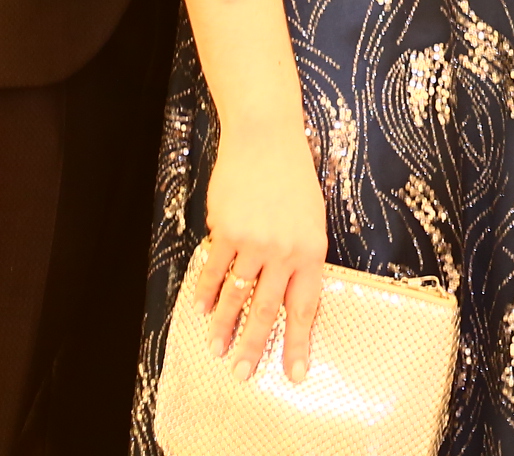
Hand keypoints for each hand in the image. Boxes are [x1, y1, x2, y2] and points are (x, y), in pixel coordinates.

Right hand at [194, 122, 329, 382]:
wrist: (267, 139)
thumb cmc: (292, 178)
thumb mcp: (311, 218)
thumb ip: (299, 255)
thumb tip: (285, 291)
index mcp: (312, 250)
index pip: (305, 307)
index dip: (298, 343)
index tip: (294, 374)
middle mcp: (285, 251)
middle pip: (268, 310)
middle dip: (254, 346)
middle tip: (243, 375)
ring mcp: (254, 242)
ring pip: (236, 295)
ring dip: (224, 326)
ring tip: (216, 351)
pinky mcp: (227, 230)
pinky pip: (214, 270)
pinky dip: (206, 292)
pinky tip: (201, 310)